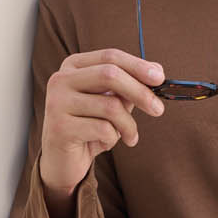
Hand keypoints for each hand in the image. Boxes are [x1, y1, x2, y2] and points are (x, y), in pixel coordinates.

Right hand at [39, 48, 165, 216]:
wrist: (62, 160)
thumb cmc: (89, 126)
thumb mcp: (110, 102)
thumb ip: (129, 85)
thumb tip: (157, 70)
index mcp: (73, 66)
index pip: (110, 57)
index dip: (138, 65)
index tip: (160, 77)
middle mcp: (61, 80)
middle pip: (110, 75)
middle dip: (140, 92)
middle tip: (158, 109)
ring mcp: (57, 103)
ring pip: (110, 106)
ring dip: (128, 125)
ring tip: (129, 136)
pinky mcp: (60, 128)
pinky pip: (103, 129)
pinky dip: (113, 139)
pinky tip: (105, 143)